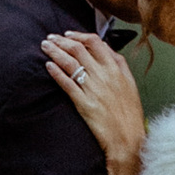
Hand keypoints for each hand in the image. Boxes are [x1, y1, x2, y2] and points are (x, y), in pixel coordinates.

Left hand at [40, 30, 149, 174]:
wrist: (128, 139)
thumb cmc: (129, 113)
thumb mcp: (130, 84)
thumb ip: (119, 64)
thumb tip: (107, 49)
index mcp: (116, 69)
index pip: (95, 42)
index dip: (78, 35)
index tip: (67, 34)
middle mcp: (104, 75)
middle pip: (79, 49)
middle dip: (61, 41)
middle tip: (49, 38)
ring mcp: (93, 89)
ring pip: (71, 63)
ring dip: (55, 52)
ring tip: (44, 46)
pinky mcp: (84, 104)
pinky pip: (67, 84)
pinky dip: (56, 73)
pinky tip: (48, 66)